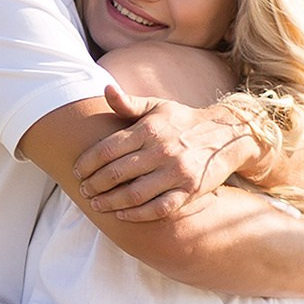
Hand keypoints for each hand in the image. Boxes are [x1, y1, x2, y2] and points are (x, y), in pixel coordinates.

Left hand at [73, 89, 246, 218]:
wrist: (227, 136)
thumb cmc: (183, 122)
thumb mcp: (157, 107)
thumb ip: (128, 103)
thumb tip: (105, 89)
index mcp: (149, 129)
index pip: (107, 149)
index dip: (87, 163)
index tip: (77, 171)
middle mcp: (161, 151)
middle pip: (117, 173)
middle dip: (94, 184)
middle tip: (83, 190)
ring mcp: (176, 173)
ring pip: (134, 194)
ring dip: (110, 202)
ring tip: (96, 204)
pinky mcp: (189, 191)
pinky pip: (158, 208)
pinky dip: (137, 214)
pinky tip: (122, 214)